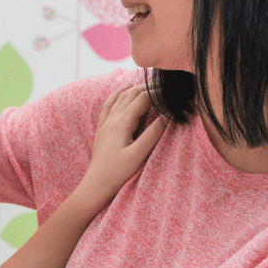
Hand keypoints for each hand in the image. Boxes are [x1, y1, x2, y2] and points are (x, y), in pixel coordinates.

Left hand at [77, 83, 166, 208]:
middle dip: (148, 87)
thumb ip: (152, 134)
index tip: (172, 90)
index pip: (142, 99)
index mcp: (121, 123)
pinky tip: (122, 91)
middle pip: (131, 94)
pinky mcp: (102, 128)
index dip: (158, 92)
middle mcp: (111, 119)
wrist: (96, 184)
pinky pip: (109, 104)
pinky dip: (117, 94)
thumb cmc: (118, 173)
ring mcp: (105, 123)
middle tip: (165, 84)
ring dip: (134, 88)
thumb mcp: (138, 155)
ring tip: (148, 83)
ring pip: (119, 97)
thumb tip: (167, 116)